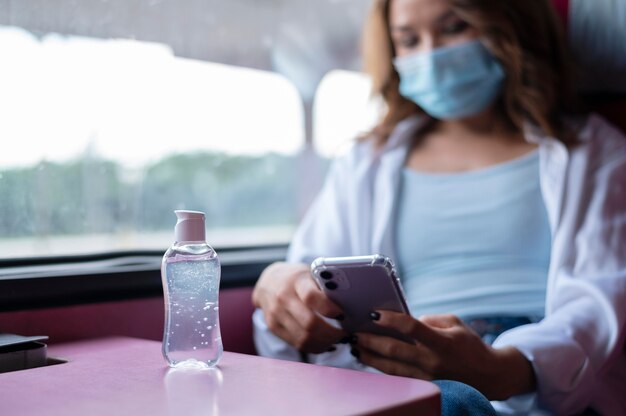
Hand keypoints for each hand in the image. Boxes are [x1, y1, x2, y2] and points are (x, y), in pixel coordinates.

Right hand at [252, 262, 346, 352]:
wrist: (268, 282)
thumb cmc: (296, 278)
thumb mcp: (310, 273)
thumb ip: (326, 285)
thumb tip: (350, 302)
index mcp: (296, 281)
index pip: (311, 297)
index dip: (329, 309)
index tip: (342, 314)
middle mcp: (283, 298)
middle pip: (309, 323)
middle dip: (332, 333)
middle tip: (344, 334)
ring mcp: (276, 314)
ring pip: (304, 338)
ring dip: (325, 343)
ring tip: (337, 340)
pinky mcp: (274, 327)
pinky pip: (297, 344)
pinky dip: (315, 347)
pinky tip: (325, 344)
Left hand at [353, 311, 534, 399]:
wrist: (490, 376)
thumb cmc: (470, 344)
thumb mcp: (454, 323)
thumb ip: (429, 320)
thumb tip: (403, 320)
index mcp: (442, 342)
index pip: (412, 328)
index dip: (391, 319)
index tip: (373, 312)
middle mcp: (433, 361)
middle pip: (395, 350)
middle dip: (371, 340)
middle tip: (354, 332)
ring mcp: (428, 377)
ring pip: (391, 368)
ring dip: (370, 356)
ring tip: (355, 346)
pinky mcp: (425, 386)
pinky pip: (398, 377)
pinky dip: (381, 368)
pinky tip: (369, 359)